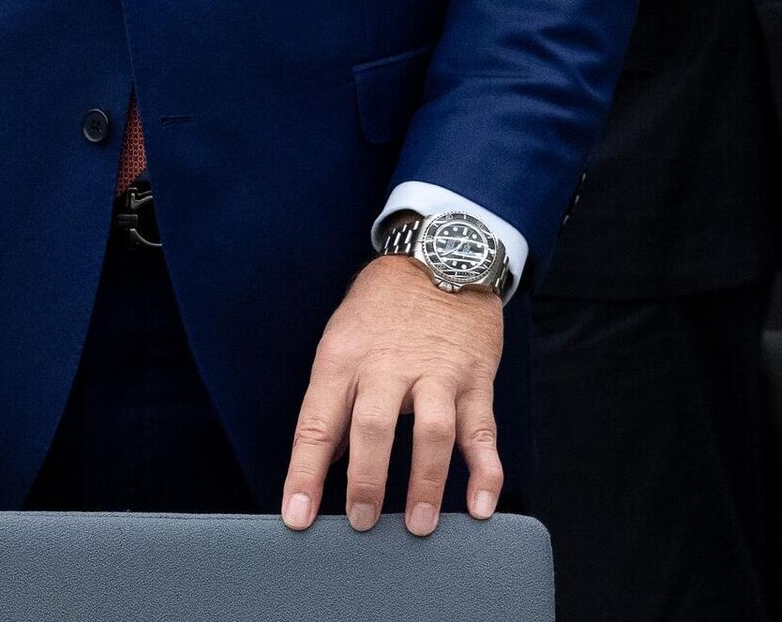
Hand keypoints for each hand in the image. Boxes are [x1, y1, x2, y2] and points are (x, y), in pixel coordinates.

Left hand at [282, 256, 503, 536]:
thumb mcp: (342, 340)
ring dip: (425, 483)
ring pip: (431, 432)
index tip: (297, 517)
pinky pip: (481, 429)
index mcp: (343, 359)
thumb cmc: (380, 307)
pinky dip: (484, 470)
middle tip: (362, 524)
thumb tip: (321, 462)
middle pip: (372, 427)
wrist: (436, 255)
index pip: (317, 422)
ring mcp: (435, 373)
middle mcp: (386, 366)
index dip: (305, 473)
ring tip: (420, 526)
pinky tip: (481, 505)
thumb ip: (333, 400)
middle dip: (366, 482)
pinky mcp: (474, 378)